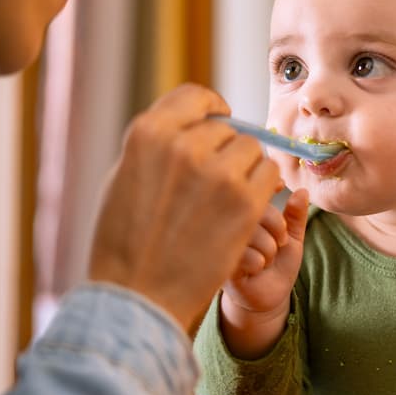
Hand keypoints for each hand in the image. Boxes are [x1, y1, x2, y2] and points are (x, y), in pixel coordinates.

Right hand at [88, 84, 280, 329]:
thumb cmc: (125, 242)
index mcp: (148, 133)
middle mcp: (184, 145)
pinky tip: (241, 211)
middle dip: (225, 149)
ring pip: (252, 150)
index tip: (218, 122)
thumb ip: (159, 146)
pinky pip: (270, 176)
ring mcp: (218, 173)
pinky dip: (262, 189)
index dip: (210, 108)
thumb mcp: (126, 177)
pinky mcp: (246, 203)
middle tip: (215, 180)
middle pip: (227, 128)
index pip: (195, 96)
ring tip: (225, 200)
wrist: (138, 298)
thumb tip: (191, 124)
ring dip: (245, 170)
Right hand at [220, 189, 309, 358]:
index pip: (255, 188)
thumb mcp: (292, 237)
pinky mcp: (221, 263)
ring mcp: (224, 243)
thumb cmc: (279, 264)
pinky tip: (255, 270)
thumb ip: (296, 215)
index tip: (281, 189)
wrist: (269, 297)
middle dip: (277, 227)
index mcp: (245, 213)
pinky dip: (258, 263)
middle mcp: (230, 224)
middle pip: (255, 209)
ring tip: (266, 259)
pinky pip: (245, 255)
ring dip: (269, 250)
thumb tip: (303, 191)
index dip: (270, 187)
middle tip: (280, 242)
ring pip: (252, 233)